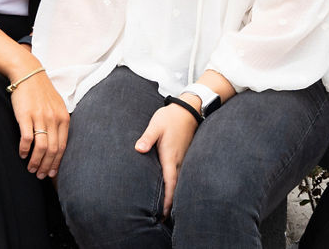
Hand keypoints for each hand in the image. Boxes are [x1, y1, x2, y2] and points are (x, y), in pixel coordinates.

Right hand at [10, 72, 68, 179]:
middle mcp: (53, 119)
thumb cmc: (41, 91)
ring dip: (36, 162)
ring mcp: (40, 117)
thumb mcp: (56, 105)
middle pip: (52, 150)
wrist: (27, 73)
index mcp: (63, 117)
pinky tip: (22, 155)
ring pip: (41, 148)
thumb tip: (59, 142)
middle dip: (47, 166)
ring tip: (31, 169)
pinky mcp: (26, 116)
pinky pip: (27, 139)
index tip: (52, 173)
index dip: (57, 162)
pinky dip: (25, 150)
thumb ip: (59, 121)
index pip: (63, 146)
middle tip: (41, 175)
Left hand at [135, 100, 199, 216]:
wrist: (189, 109)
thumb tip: (139, 149)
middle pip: (175, 187)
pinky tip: (171, 190)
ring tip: (166, 211)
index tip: (164, 214)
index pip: (170, 183)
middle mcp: (178, 161)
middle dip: (170, 203)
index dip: (167, 200)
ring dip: (173, 195)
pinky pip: (180, 174)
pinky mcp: (183, 155)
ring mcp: (182, 158)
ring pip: (178, 181)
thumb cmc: (170, 117)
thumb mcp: (156, 125)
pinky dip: (176, 185)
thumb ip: (147, 138)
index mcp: (170, 156)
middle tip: (163, 219)